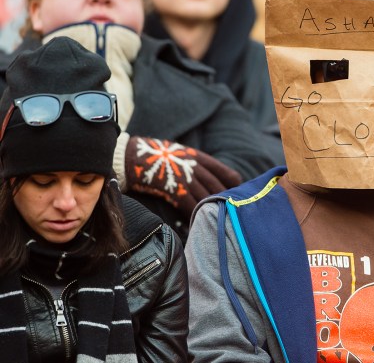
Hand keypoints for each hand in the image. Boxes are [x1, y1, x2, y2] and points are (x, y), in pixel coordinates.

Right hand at [125, 136, 241, 216]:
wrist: (131, 156)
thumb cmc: (155, 156)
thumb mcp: (181, 153)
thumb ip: (195, 164)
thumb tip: (207, 177)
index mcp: (200, 158)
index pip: (228, 174)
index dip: (235, 187)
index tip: (239, 196)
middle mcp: (196, 168)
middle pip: (219, 188)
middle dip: (227, 202)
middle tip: (232, 214)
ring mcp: (187, 179)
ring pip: (208, 198)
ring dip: (214, 211)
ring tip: (220, 222)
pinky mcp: (176, 190)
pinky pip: (192, 207)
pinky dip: (197, 216)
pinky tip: (201, 224)